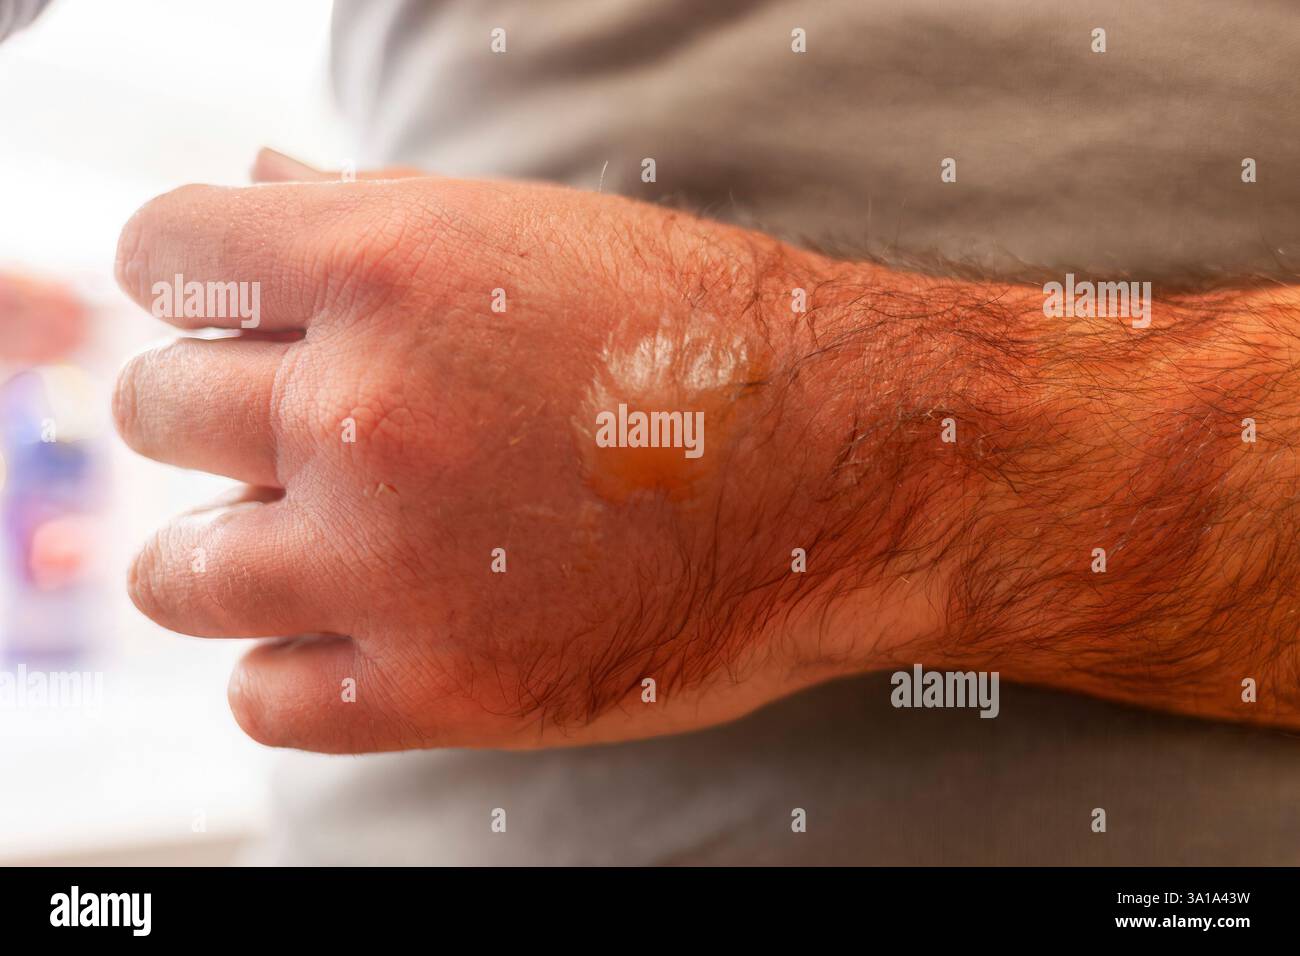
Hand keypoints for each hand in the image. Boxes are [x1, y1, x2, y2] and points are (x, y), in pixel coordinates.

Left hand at [114, 152, 1299, 752]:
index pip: (164, 249)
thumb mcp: (542, 237)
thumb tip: (256, 185)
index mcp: (390, 263)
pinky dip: (291, 668)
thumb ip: (373, 215)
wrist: (857, 473)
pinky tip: (362, 634)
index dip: (196, 285)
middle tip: (315, 438)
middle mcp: (368, 408)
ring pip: (181, 573)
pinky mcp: (442, 689)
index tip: (236, 318)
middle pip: (162, 411)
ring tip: (316, 546)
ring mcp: (395, 560)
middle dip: (222, 418)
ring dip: (232, 554)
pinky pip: (263, 696)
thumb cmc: (711, 342)